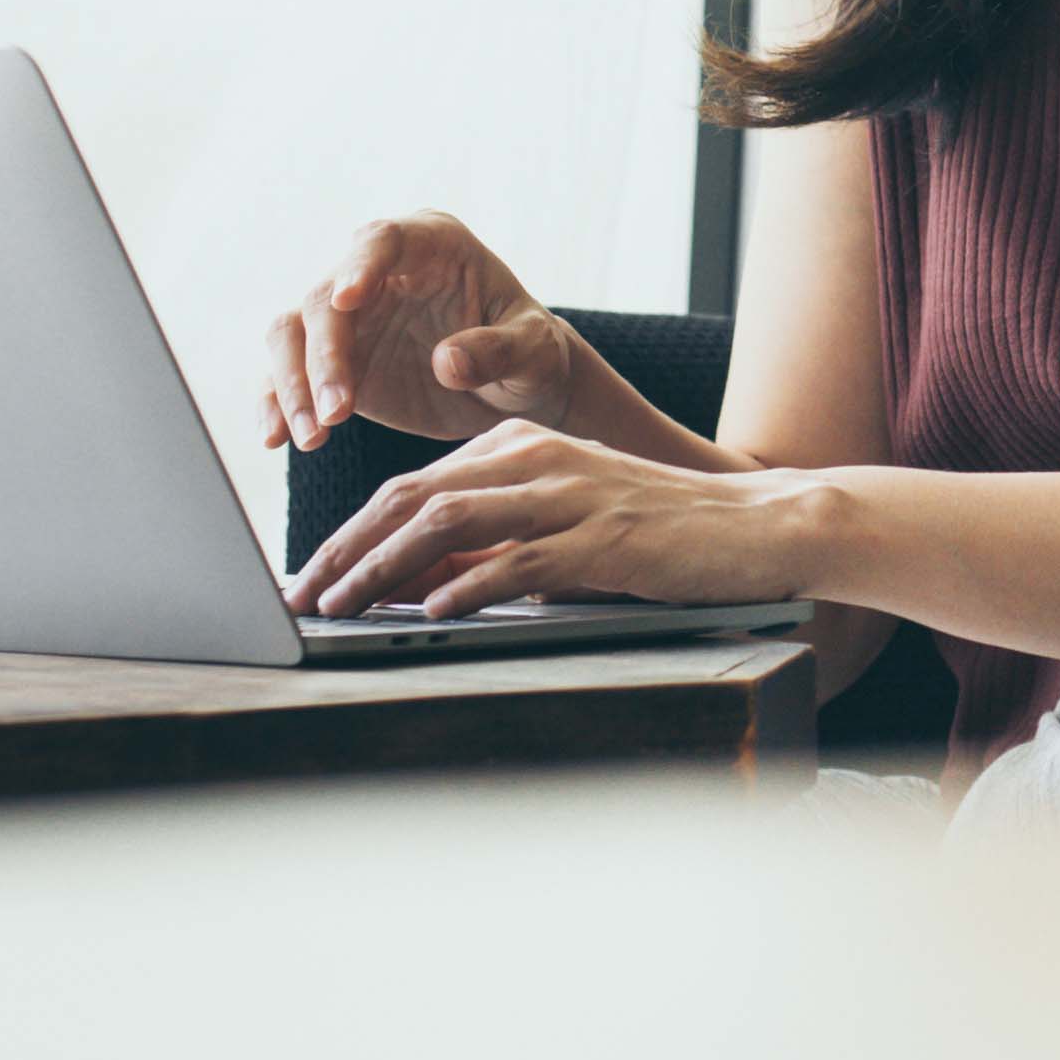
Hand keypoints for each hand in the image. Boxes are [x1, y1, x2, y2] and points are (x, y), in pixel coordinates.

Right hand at [256, 214, 614, 454]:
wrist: (513, 392)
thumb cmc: (532, 357)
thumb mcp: (535, 352)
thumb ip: (500, 350)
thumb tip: (449, 361)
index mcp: (432, 244)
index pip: (382, 240)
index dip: (360, 266)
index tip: (346, 300)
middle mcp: (376, 271)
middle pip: (324, 297)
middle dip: (323, 356)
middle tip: (337, 414)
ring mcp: (347, 316)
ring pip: (290, 333)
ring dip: (292, 384)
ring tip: (314, 439)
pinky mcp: (328, 361)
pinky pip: (284, 375)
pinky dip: (275, 404)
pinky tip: (278, 440)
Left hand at [284, 421, 817, 618]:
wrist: (759, 525)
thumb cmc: (660, 534)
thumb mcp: (562, 528)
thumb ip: (493, 545)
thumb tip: (412, 582)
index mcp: (518, 447)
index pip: (409, 487)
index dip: (348, 534)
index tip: (308, 577)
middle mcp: (535, 458)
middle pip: (412, 496)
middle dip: (344, 549)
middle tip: (300, 596)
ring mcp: (570, 494)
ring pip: (450, 521)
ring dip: (384, 568)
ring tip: (341, 608)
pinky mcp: (605, 536)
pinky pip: (520, 560)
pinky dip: (468, 586)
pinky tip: (431, 612)